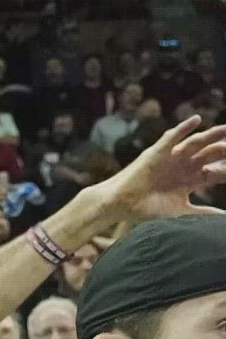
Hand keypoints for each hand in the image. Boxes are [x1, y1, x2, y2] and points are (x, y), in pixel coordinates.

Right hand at [105, 116, 225, 221]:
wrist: (122, 205)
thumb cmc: (147, 210)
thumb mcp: (182, 212)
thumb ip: (203, 213)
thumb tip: (223, 219)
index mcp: (190, 181)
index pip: (216, 172)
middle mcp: (182, 167)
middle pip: (210, 155)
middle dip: (225, 150)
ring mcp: (171, 159)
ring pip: (196, 144)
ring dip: (211, 136)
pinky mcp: (157, 152)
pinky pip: (172, 137)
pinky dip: (184, 128)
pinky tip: (197, 119)